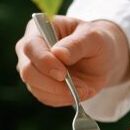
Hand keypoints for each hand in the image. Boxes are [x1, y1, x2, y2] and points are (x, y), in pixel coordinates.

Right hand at [15, 16, 129, 106]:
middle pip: (28, 72)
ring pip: (36, 88)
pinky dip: (64, 98)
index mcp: (38, 30)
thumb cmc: (95, 41)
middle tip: (78, 87)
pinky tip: (78, 92)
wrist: (101, 59)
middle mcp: (30, 51)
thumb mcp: (93, 37)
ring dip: (62, 93)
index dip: (44, 62)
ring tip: (84, 88)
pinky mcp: (40, 87)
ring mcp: (33, 71)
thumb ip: (77, 44)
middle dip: (52, 83)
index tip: (62, 74)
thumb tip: (59, 54)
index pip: (31, 47)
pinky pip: (46, 98)